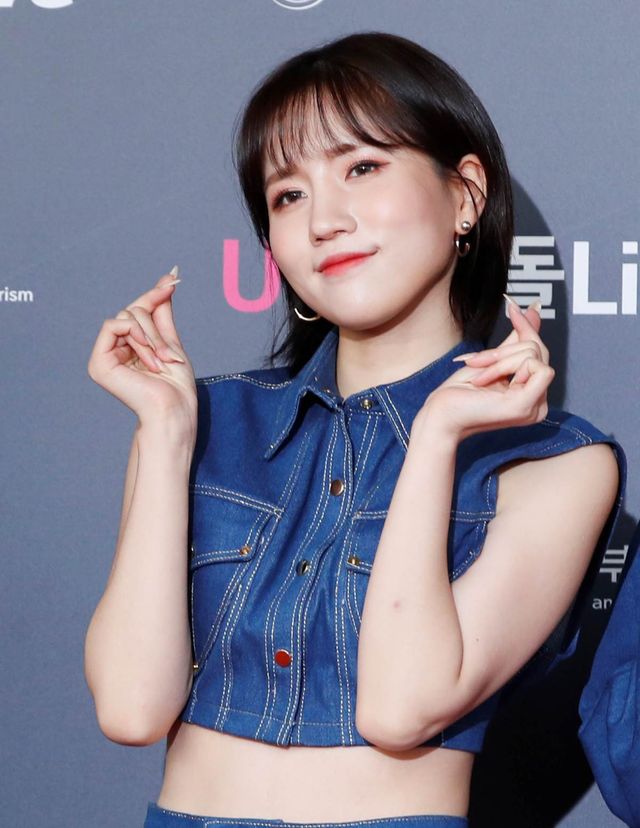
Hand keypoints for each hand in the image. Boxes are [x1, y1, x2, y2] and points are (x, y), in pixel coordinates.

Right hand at [87, 269, 196, 439]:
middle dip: (156, 329)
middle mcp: (115, 350)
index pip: (139, 311)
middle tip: (170, 355)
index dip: (155, 294)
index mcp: (130, 347)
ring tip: (162, 362)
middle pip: (133, 312)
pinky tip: (147, 356)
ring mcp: (105, 356)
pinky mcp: (99, 362)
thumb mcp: (171, 341)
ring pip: (127, 318)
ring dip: (151, 338)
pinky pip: (113, 325)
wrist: (173, 409)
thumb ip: (163, 312)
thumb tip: (167, 278)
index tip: (173, 279)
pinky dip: (136, 336)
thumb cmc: (176, 385)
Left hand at [415, 298, 553, 442]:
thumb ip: (515, 339)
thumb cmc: (460, 392)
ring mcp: (534, 408)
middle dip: (504, 349)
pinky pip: (534, 366)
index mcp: (532, 396)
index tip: (512, 305)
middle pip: (538, 351)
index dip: (526, 328)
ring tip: (477, 373)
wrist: (441, 414)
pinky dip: (505, 365)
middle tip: (475, 360)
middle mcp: (538, 405)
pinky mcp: (525, 406)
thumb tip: (533, 308)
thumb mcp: (492, 360)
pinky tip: (485, 379)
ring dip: (498, 358)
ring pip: (534, 355)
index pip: (539, 353)